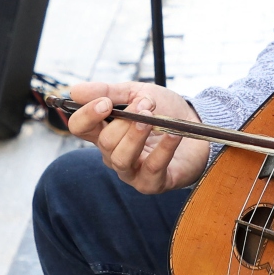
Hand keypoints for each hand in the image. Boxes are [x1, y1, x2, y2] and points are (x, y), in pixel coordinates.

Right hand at [66, 81, 208, 193]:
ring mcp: (133, 172)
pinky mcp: (153, 183)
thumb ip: (109, 91)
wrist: (198, 124)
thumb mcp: (138, 93)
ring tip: (152, 118)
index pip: (80, 127)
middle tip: (146, 104)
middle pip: (104, 142)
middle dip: (125, 120)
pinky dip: (163, 150)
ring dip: (136, 135)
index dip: (88, 116)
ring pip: (121, 158)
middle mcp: (114, 154)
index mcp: (105, 132)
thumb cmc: (164, 111)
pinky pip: (152, 168)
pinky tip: (173, 134)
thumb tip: (75, 91)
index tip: (105, 103)